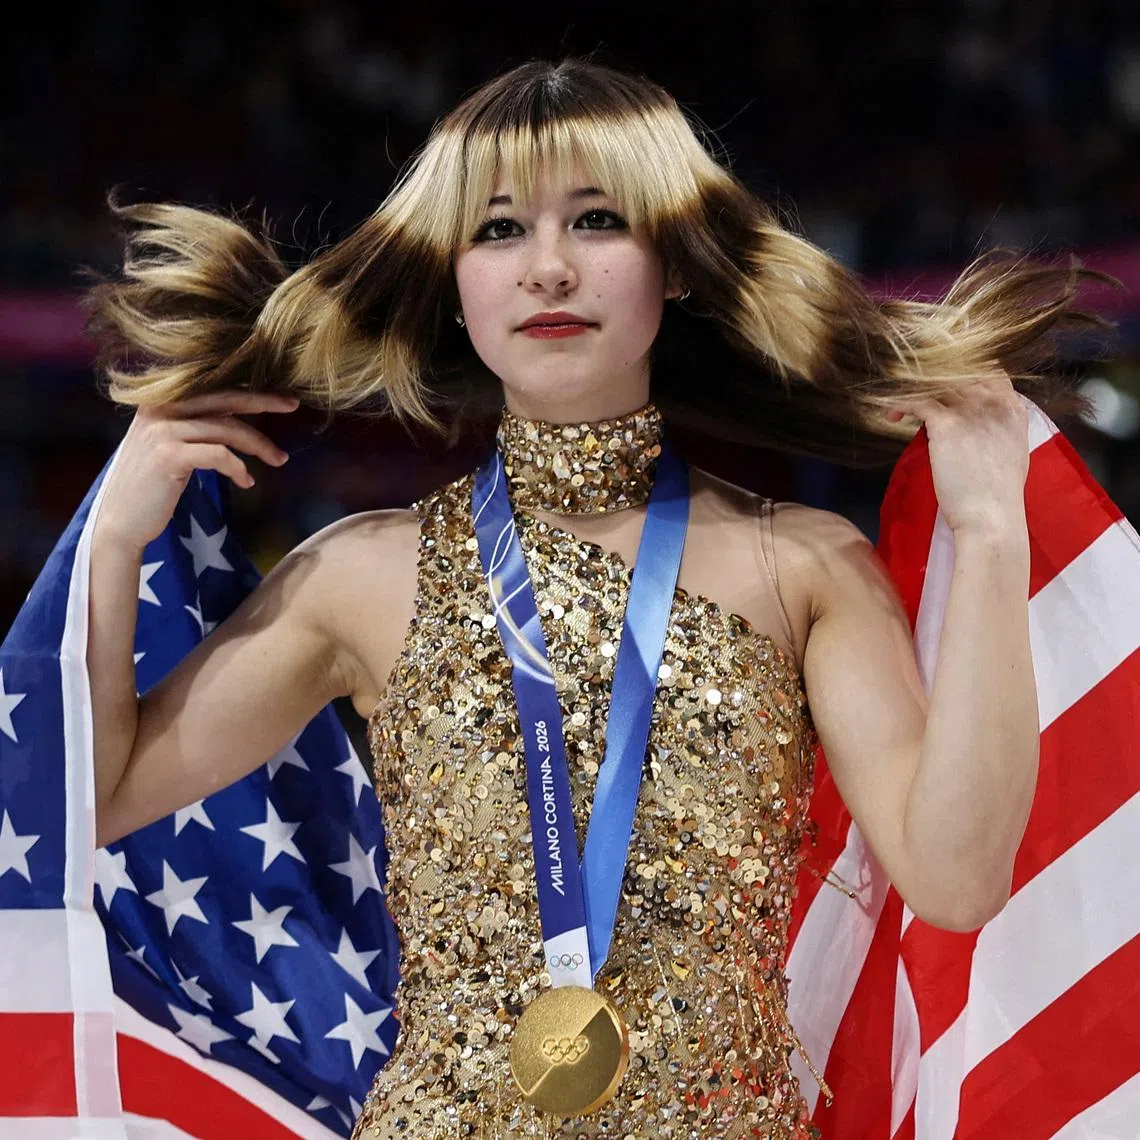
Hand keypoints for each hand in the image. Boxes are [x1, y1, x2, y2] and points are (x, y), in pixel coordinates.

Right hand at [95, 391, 297, 550]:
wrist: (119, 522)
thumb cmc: (150, 488)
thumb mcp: (167, 447)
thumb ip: (193, 428)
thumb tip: (236, 422)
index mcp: (159, 402)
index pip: (212, 389)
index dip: (248, 391)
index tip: (280, 397)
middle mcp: (159, 410)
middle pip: (223, 399)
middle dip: (263, 402)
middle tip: (293, 406)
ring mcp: (162, 431)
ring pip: (227, 429)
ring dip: (259, 445)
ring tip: (278, 460)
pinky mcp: (169, 456)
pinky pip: (218, 454)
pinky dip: (239, 467)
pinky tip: (247, 481)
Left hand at [886, 368, 1028, 535]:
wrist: (992, 517)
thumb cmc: (998, 494)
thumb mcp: (1011, 452)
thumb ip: (997, 428)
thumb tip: (977, 425)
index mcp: (1012, 406)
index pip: (987, 368)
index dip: (959, 372)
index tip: (940, 388)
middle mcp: (994, 401)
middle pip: (956, 369)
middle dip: (930, 380)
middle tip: (912, 396)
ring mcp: (970, 410)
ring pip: (933, 382)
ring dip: (911, 391)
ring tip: (898, 410)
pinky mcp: (946, 424)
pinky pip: (916, 400)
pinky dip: (899, 404)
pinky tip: (891, 416)